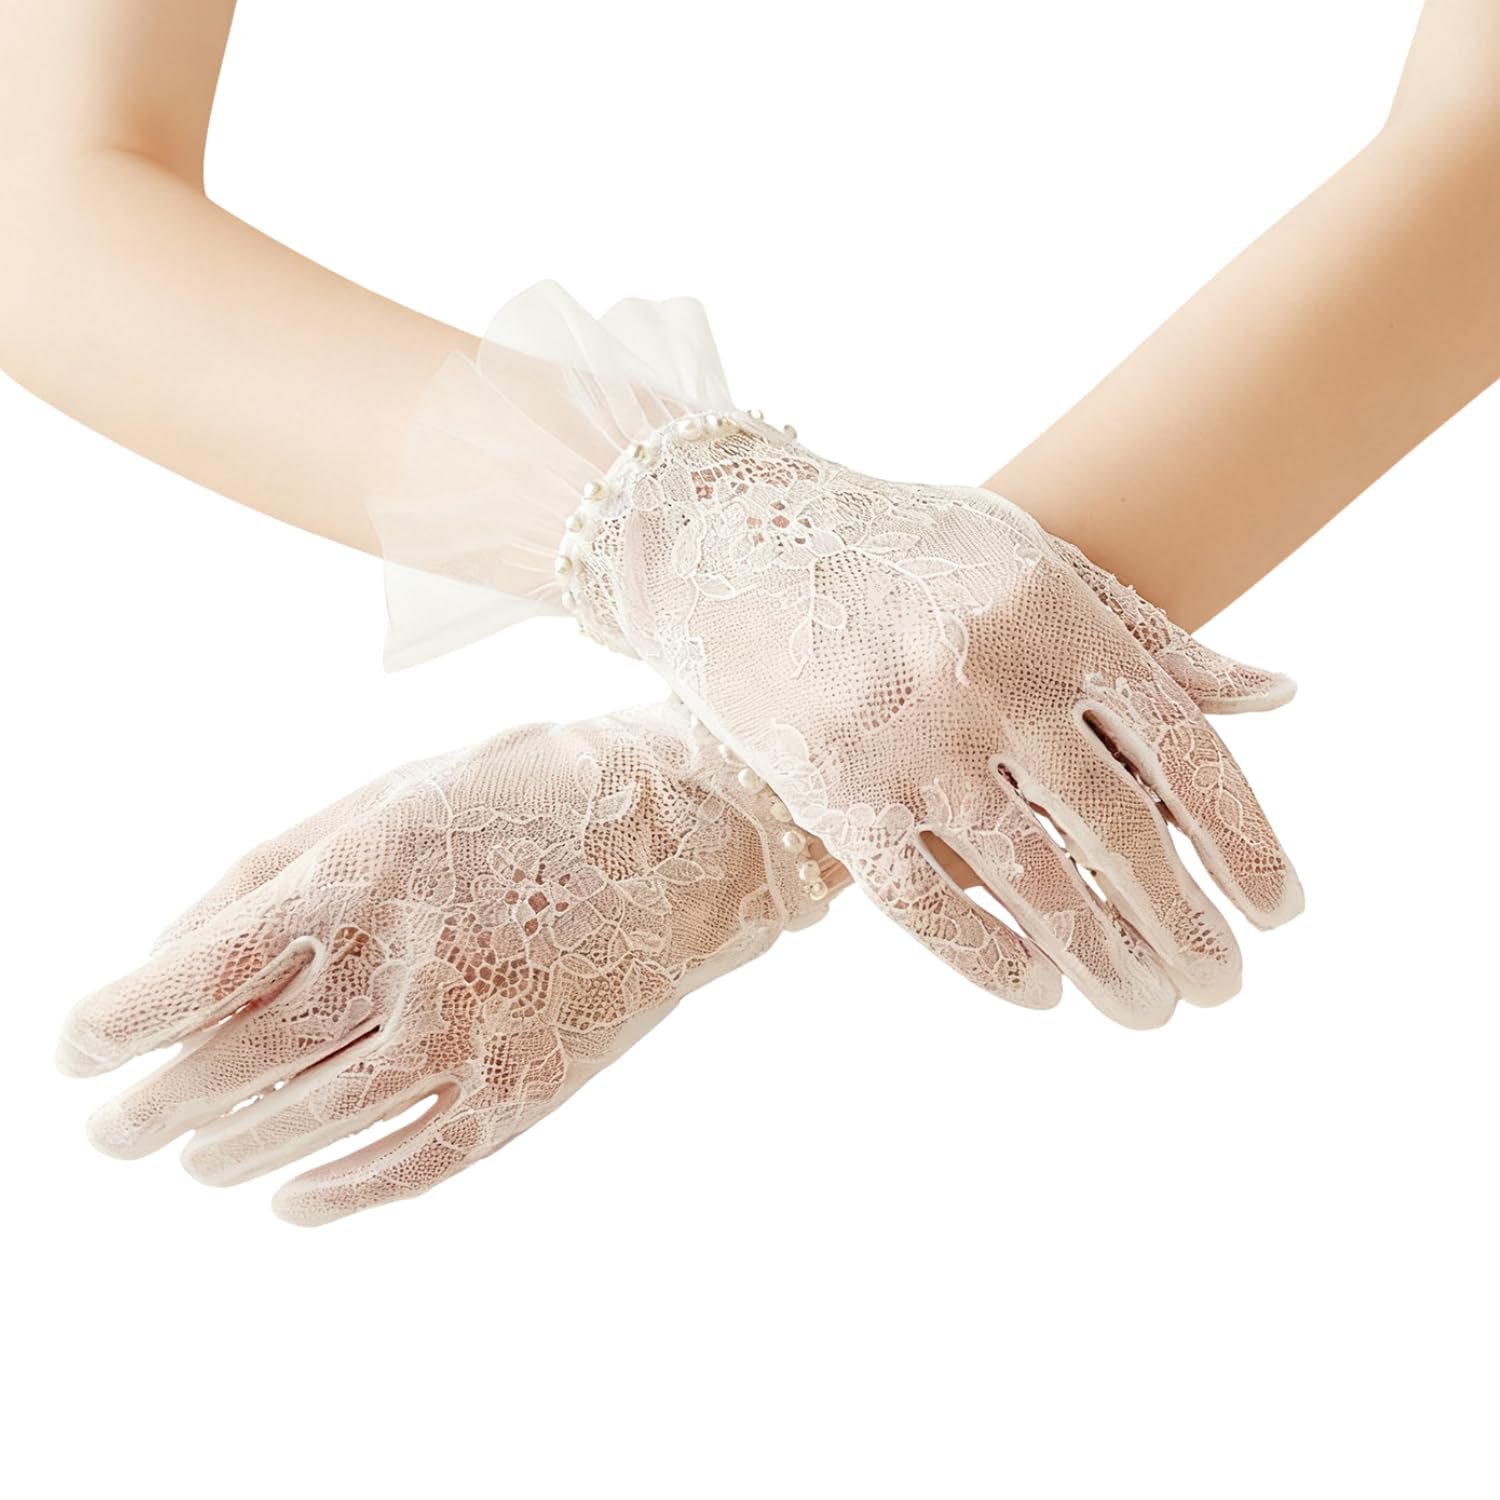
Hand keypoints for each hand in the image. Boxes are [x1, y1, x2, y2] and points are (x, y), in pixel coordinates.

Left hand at [57, 703, 824, 1223]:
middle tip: (108, 1128)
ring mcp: (469, 1041)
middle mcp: (405, 968)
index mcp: (363, 877)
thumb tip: (170, 952)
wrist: (691, 835)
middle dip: (147, 1108)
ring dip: (223, 1153)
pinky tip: (286, 1202)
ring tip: (188, 1158)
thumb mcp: (395, 791)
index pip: (198, 979)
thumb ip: (274, 868)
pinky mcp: (523, 1095)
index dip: (116, 1025)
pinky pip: (406, 1168)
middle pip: (231, 1070)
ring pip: (305, 1129)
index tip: (74, 1049)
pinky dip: (334, 1196)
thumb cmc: (533, 792)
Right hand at [565, 417, 1300, 1026]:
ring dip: (1105, 962)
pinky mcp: (833, 786)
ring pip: (1031, 879)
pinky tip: (1038, 994)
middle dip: (1186, 925)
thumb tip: (1279, 694)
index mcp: (1055, 615)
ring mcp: (908, 736)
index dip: (1244, 839)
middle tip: (1223, 988)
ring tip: (1150, 1011)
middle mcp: (990, 675)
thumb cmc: (902, 549)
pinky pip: (920, 898)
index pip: (1182, 747)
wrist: (733, 540)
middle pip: (1118, 829)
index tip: (1280, 912)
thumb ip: (1152, 635)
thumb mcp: (1034, 561)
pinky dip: (985, 957)